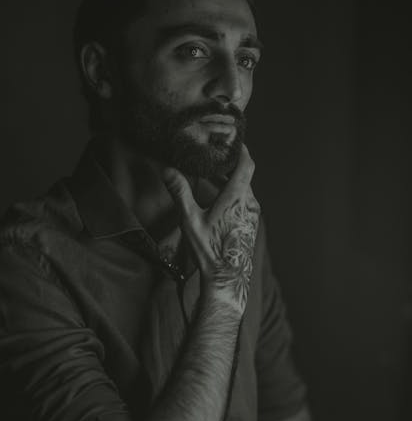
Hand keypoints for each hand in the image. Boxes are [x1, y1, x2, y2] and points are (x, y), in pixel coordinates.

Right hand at [163, 144, 259, 313]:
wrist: (226, 278)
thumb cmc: (209, 249)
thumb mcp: (190, 220)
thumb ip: (180, 193)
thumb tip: (168, 171)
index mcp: (237, 197)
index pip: (246, 164)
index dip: (241, 150)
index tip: (233, 142)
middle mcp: (249, 203)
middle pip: (243, 177)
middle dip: (228, 168)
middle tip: (211, 163)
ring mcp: (252, 216)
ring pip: (244, 191)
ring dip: (229, 184)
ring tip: (210, 183)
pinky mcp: (251, 226)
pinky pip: (244, 204)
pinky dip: (233, 198)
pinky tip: (216, 205)